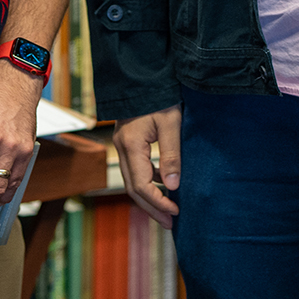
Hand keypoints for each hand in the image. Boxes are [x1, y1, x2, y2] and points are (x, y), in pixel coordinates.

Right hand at [114, 107, 180, 228]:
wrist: (142, 75)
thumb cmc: (160, 96)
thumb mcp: (171, 124)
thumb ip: (171, 155)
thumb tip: (173, 187)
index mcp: (131, 146)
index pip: (142, 186)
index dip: (159, 202)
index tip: (176, 212)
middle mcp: (122, 148)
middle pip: (133, 189)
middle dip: (152, 207)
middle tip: (171, 223)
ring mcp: (122, 145)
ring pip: (132, 181)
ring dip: (149, 197)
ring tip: (169, 209)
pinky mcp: (127, 141)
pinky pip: (135, 169)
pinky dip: (148, 181)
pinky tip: (164, 183)